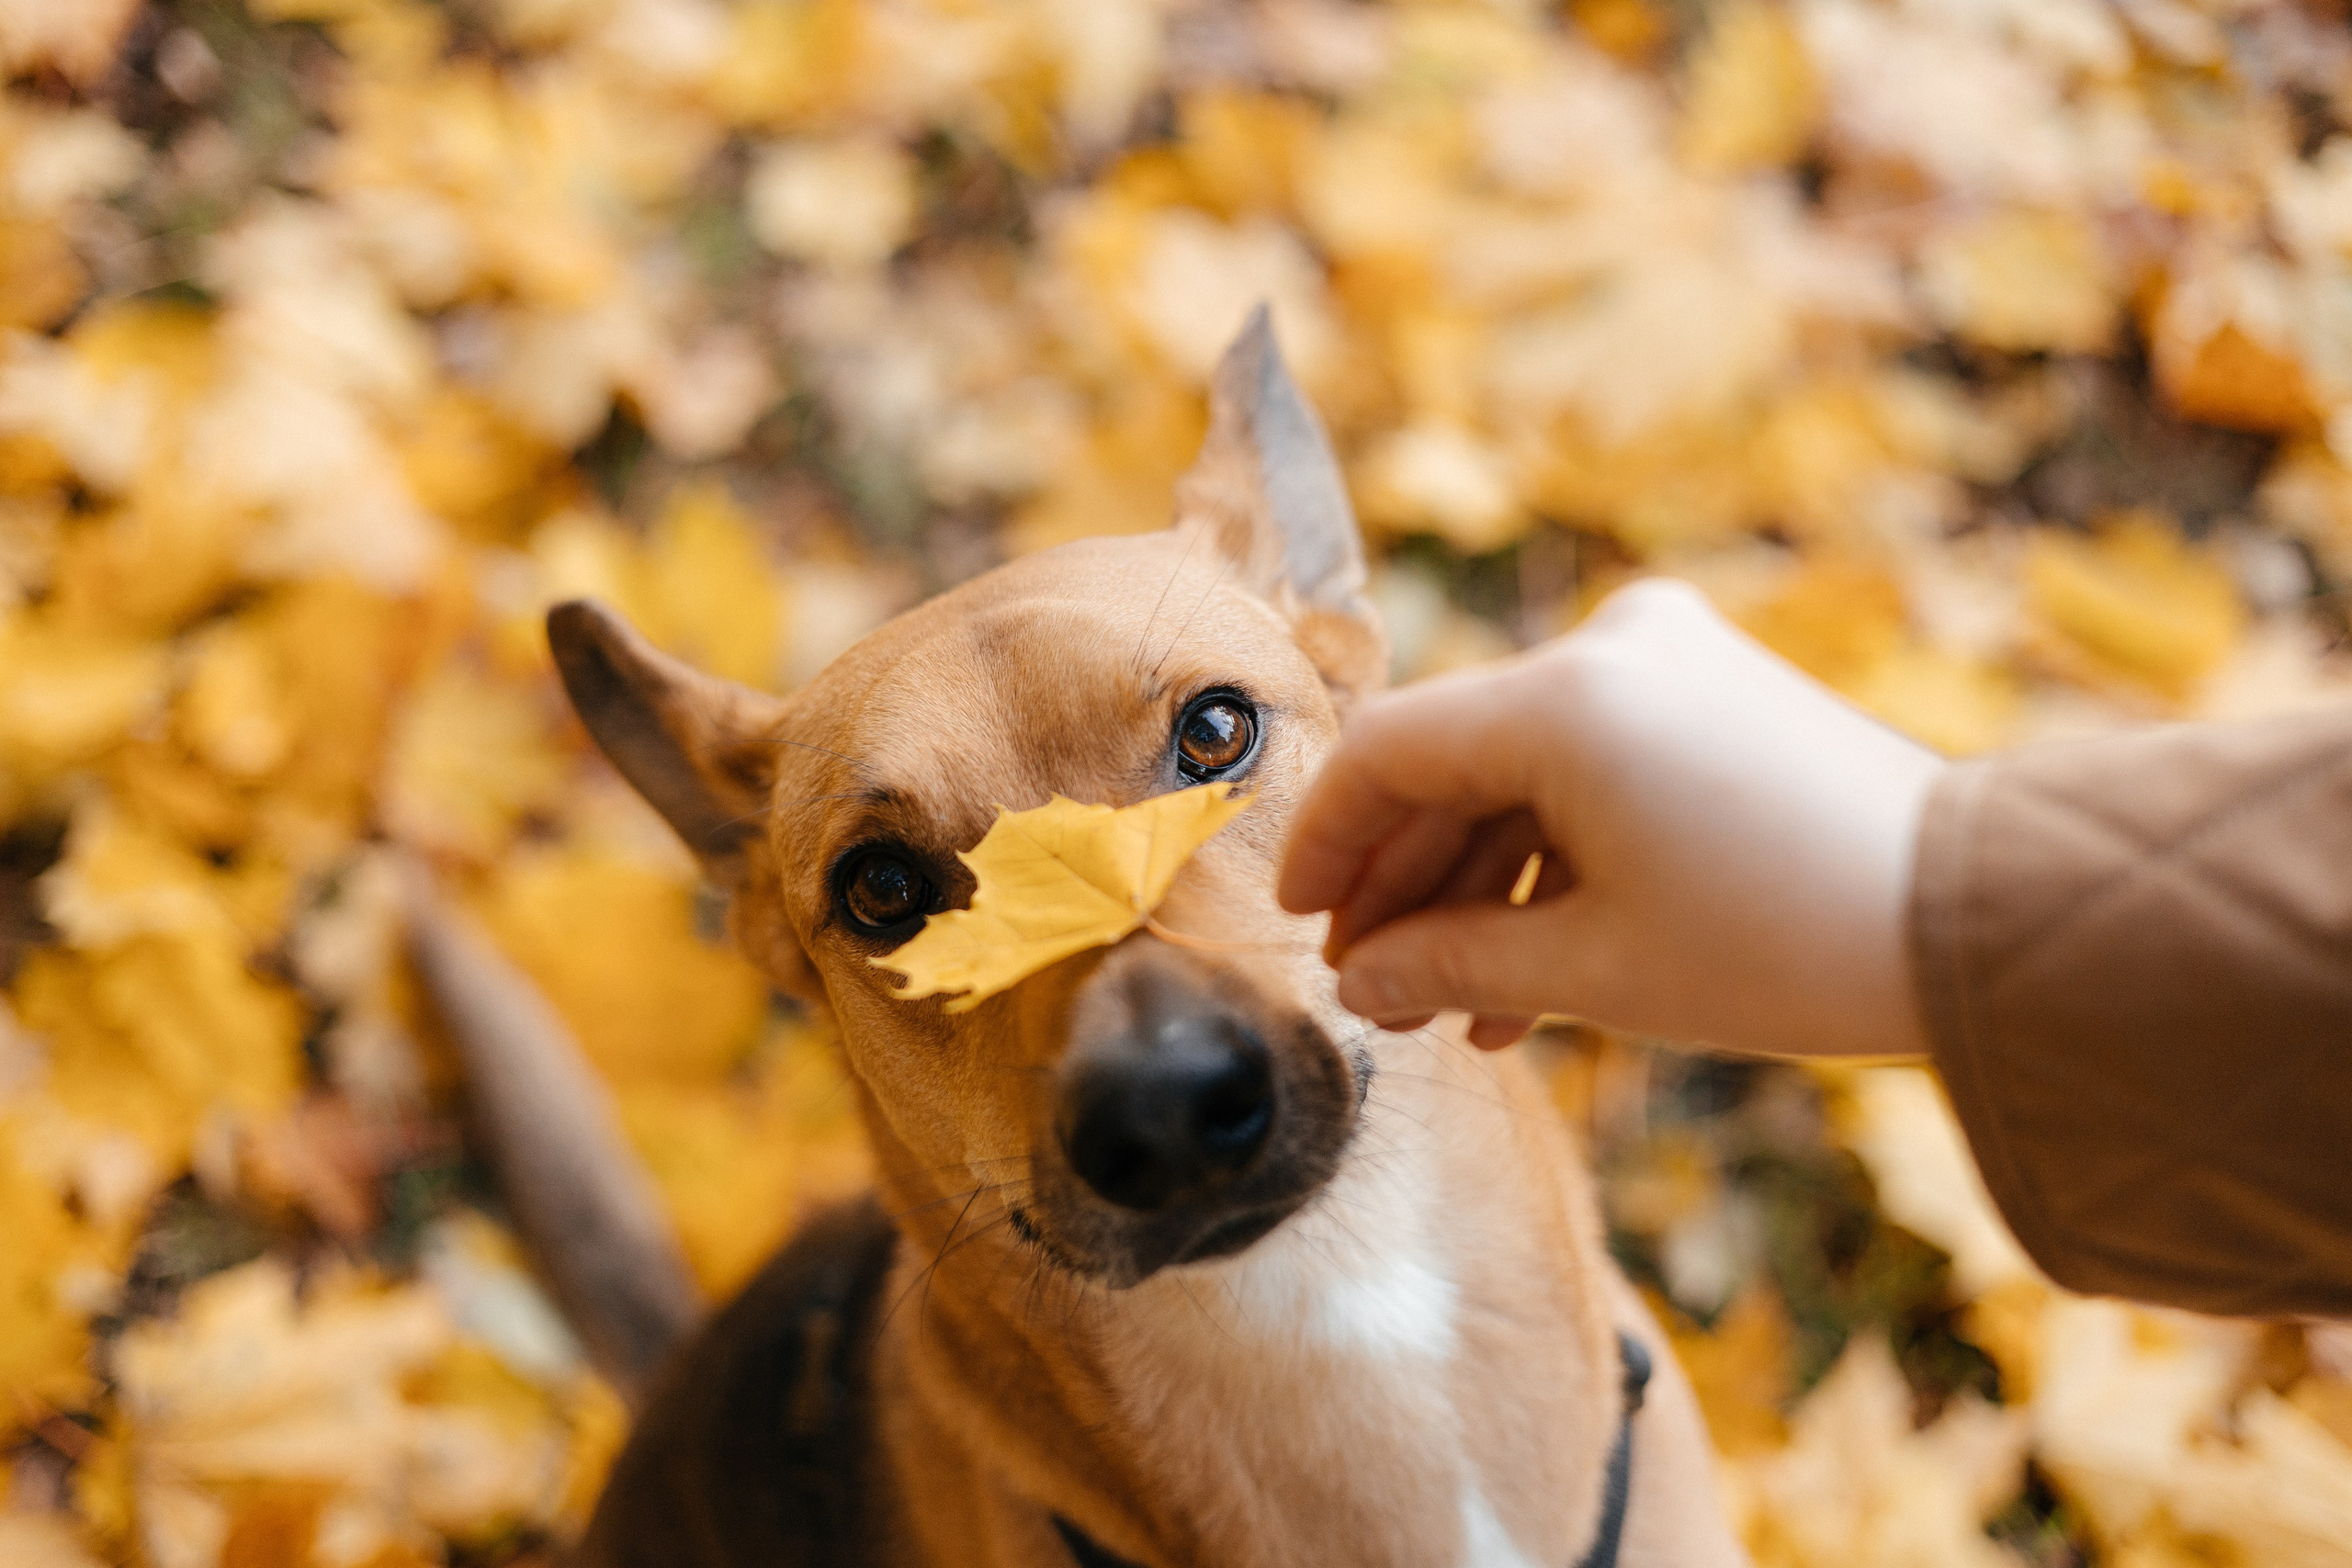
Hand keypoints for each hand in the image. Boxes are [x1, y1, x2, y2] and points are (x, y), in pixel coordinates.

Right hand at [1277, 578, 1944, 1057]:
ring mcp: (1671, 661)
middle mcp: (1612, 648)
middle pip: (1453, 762)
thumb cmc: (1789, 944)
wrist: (1983, 921)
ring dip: (1480, 885)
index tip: (1300, 922)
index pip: (1388, 751)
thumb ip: (1449, 966)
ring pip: (1522, 772)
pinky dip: (1554, 855)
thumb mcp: (1594, 969)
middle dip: (1406, 884)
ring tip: (1456, 1009)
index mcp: (1567, 698)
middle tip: (1375, 986)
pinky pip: (1593, 767)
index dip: (1327, 842)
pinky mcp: (1715, 692)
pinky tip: (1531, 968)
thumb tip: (1357, 986)